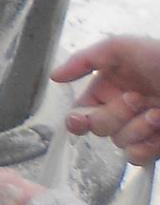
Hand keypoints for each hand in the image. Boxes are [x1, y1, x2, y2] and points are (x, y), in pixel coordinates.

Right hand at [56, 36, 159, 162]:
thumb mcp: (121, 47)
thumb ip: (84, 60)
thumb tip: (55, 77)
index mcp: (109, 86)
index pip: (80, 110)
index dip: (77, 117)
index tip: (79, 119)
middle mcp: (122, 109)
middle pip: (96, 126)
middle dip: (115, 114)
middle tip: (138, 98)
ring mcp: (141, 129)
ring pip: (118, 142)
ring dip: (138, 127)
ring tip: (159, 112)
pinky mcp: (156, 146)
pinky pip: (137, 157)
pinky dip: (148, 145)